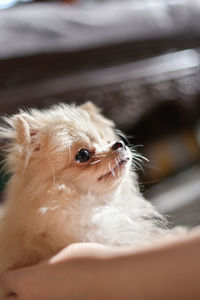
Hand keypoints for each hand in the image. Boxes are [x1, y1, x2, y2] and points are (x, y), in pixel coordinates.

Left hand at [0, 243, 118, 299]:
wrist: (112, 280)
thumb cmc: (86, 261)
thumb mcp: (60, 254)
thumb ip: (42, 264)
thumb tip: (37, 269)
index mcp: (27, 284)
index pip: (5, 279)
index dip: (13, 271)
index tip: (22, 265)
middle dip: (16, 290)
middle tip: (30, 279)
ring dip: (31, 297)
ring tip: (46, 286)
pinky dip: (47, 299)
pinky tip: (59, 291)